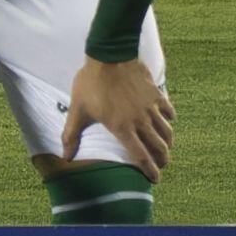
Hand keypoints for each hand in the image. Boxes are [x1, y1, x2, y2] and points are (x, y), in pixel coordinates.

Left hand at [60, 58, 174, 180]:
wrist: (110, 55)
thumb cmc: (91, 83)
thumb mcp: (77, 110)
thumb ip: (72, 134)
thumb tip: (65, 155)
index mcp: (122, 128)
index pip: (140, 157)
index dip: (149, 171)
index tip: (155, 180)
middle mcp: (140, 121)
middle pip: (158, 147)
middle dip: (162, 160)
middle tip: (161, 165)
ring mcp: (150, 107)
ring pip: (166, 131)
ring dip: (168, 143)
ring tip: (166, 148)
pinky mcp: (155, 93)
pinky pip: (168, 110)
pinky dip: (170, 118)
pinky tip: (168, 119)